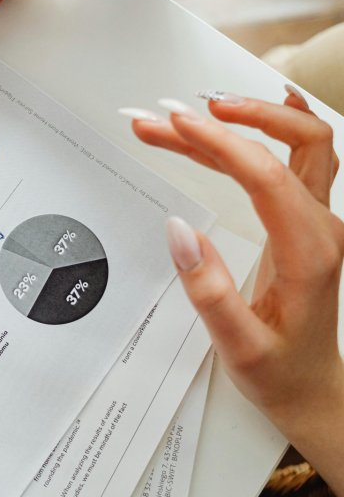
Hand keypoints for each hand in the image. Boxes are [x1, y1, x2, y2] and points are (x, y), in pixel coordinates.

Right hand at [122, 88, 343, 496]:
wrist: (310, 385)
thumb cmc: (280, 369)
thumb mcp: (239, 345)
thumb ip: (209, 290)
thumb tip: (178, 232)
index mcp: (309, 252)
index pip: (267, 175)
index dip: (220, 142)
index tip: (176, 124)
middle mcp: (321, 226)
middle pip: (295, 141)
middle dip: (234, 117)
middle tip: (177, 113)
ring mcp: (316, 219)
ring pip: (294, 143)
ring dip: (245, 119)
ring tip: (185, 116)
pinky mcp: (303, 218)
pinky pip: (293, 156)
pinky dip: (265, 128)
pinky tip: (251, 111)